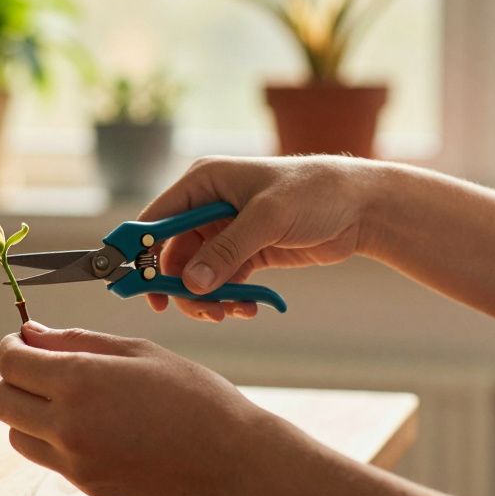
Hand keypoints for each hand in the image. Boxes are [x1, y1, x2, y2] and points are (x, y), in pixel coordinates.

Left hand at [0, 321, 275, 495]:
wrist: (234, 460)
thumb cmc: (195, 395)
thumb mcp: (138, 351)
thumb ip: (76, 340)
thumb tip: (31, 334)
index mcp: (80, 382)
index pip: (10, 363)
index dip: (11, 346)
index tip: (23, 341)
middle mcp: (68, 426)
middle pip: (2, 402)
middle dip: (13, 379)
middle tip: (41, 367)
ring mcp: (76, 463)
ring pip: (17, 435)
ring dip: (28, 412)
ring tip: (67, 399)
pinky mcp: (87, 487)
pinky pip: (48, 458)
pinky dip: (54, 438)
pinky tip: (93, 424)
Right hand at [140, 155, 387, 320]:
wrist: (361, 207)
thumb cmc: (314, 193)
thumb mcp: (267, 218)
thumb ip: (226, 251)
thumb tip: (190, 283)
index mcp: (203, 183)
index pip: (156, 219)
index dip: (140, 252)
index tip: (133, 283)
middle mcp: (208, 207)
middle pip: (172, 254)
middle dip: (178, 285)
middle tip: (190, 309)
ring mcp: (226, 232)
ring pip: (196, 273)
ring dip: (205, 297)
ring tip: (226, 312)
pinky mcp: (246, 253)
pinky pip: (222, 282)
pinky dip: (228, 298)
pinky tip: (247, 308)